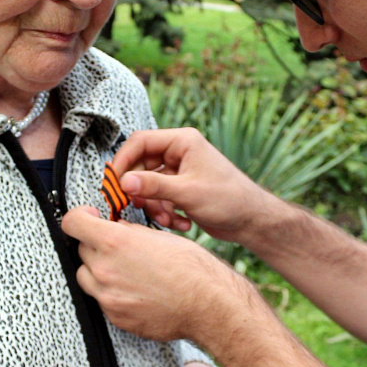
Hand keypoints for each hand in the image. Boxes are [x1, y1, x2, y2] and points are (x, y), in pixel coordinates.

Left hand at [62, 206, 248, 344]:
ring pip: (86, 276)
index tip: (88, 217)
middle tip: (117, 246)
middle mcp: (104, 270)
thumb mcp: (159, 236)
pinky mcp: (115, 317)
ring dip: (98, 269)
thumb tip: (117, 228)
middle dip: (96, 245)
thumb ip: (130, 232)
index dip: (79, 216)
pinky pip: (102, 299)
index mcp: (114, 243)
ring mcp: (107, 297)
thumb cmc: (192, 269)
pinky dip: (112, 292)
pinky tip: (135, 290)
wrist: (208, 305)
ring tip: (125, 269)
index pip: (73, 223)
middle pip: (81, 250)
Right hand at [112, 128, 269, 242]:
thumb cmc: (228, 199)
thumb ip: (154, 186)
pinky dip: (165, 212)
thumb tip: (123, 183)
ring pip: (148, 185)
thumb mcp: (187, 192)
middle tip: (132, 207)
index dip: (123, 161)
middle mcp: (179, 152)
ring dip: (154, 206)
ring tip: (168, 220)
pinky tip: (181, 224)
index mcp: (182, 141)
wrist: (252, 221)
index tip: (113, 183)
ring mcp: (179, 171)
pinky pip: (160, 197)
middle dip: (140, 190)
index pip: (140, 142)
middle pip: (141, 166)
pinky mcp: (181, 189)